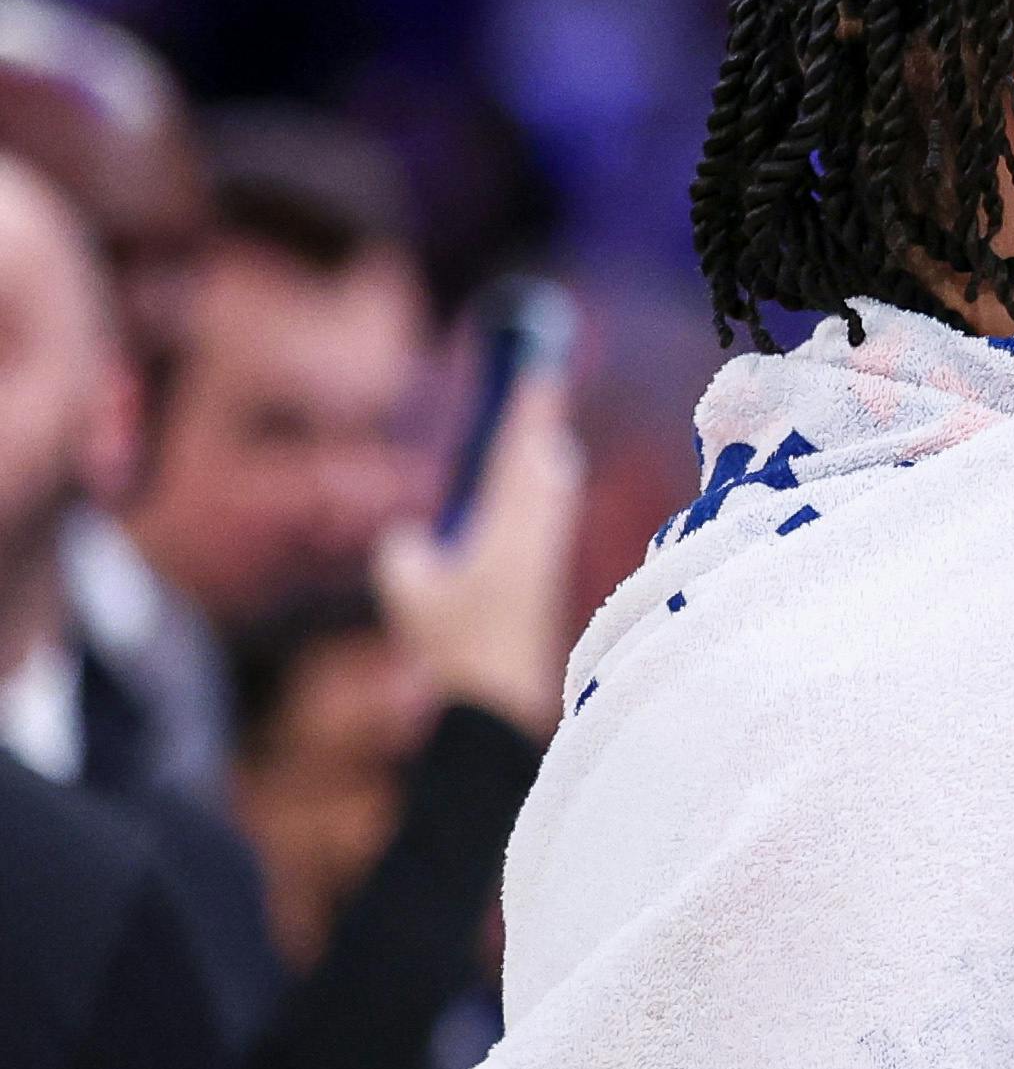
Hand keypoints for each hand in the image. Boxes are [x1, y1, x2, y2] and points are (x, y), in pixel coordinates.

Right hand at [374, 372, 585, 734]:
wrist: (500, 698)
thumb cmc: (457, 648)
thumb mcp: (413, 598)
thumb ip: (406, 559)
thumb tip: (410, 539)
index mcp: (511, 531)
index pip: (521, 455)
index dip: (528, 411)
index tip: (539, 370)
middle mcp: (538, 536)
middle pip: (546, 463)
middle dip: (539, 423)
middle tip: (538, 383)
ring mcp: (545, 555)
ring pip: (552, 488)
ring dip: (540, 454)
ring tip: (533, 424)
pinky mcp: (543, 574)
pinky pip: (546, 513)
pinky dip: (539, 485)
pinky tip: (536, 483)